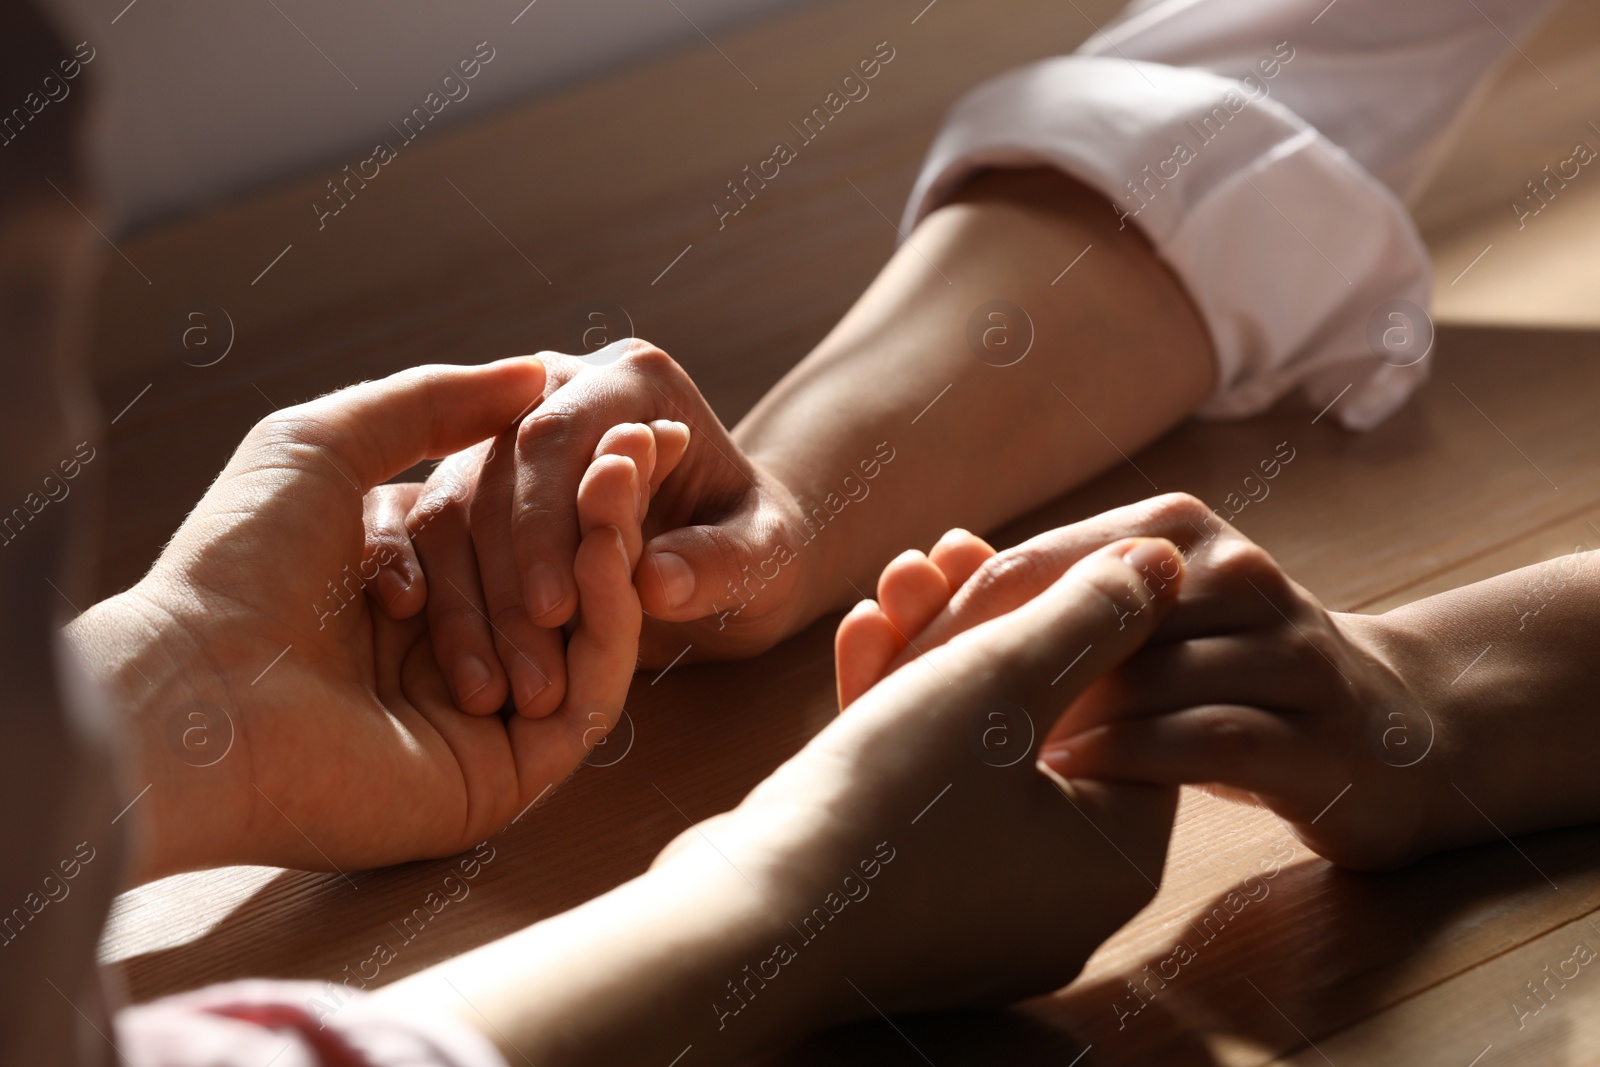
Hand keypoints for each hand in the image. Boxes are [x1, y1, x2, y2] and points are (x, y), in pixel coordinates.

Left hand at [68, 359, 657, 879]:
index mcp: (405, 598)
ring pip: (582, 640)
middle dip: (603, 509)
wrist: (195, 688)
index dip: (568, 479)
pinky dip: (608, 624)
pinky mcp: (504, 778)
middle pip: (558, 585)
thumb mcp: (326, 443)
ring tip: (623, 475)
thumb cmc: (239, 562)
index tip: (623, 422)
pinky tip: (604, 552)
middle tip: (649, 442)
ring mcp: (482, 726)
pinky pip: (586, 700)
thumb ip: (431, 403)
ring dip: (611, 553)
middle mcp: (447, 663)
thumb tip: (535, 371)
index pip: (514, 537)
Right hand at [376, 340, 822, 718]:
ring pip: (448, 509)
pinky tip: (443, 665)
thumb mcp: (767, 559)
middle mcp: (553, 391)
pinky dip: (429, 600)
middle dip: (504, 581)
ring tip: (489, 694)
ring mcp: (500, 436)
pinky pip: (422, 538)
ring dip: (463, 606)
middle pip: (493, 472)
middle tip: (524, 675)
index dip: (547, 525)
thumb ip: (723, 561)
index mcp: (630, 382)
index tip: (558, 613)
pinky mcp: (468, 488)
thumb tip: (657, 581)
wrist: (727, 556)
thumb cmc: (756, 547)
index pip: (559, 438)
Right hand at [661, 537, 1185, 1018]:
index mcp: (1114, 858)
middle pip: (1041, 727)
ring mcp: (972, 907)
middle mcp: (1056, 897)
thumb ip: (1094, 612)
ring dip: (932, 656)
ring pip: (969, 752)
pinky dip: (894, 716)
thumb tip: (1171, 563)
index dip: (1080, 619)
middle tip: (949, 552)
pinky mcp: (897, 899)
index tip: (1033, 554)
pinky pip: (919, 792)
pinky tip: (861, 634)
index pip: (1129, 713)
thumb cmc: (893, 803)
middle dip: (986, 625)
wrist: (745, 923)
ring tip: (898, 575)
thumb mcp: (1005, 677)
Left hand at [863, 494, 1433, 869]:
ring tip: (973, 766)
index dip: (947, 616)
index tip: (876, 665)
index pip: (1030, 565)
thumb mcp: (1136, 624)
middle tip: (906, 720)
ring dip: (1049, 723)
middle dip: (985, 669)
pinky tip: (1068, 788)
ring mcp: (1284, 645)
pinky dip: (1125, 761)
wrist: (1388, 732)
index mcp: (1171, 527)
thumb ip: (1046, 597)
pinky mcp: (1319, 728)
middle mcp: (1231, 569)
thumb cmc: (1221, 677)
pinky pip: (1200, 737)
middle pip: (1073, 614)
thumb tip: (923, 563)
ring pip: (1136, 675)